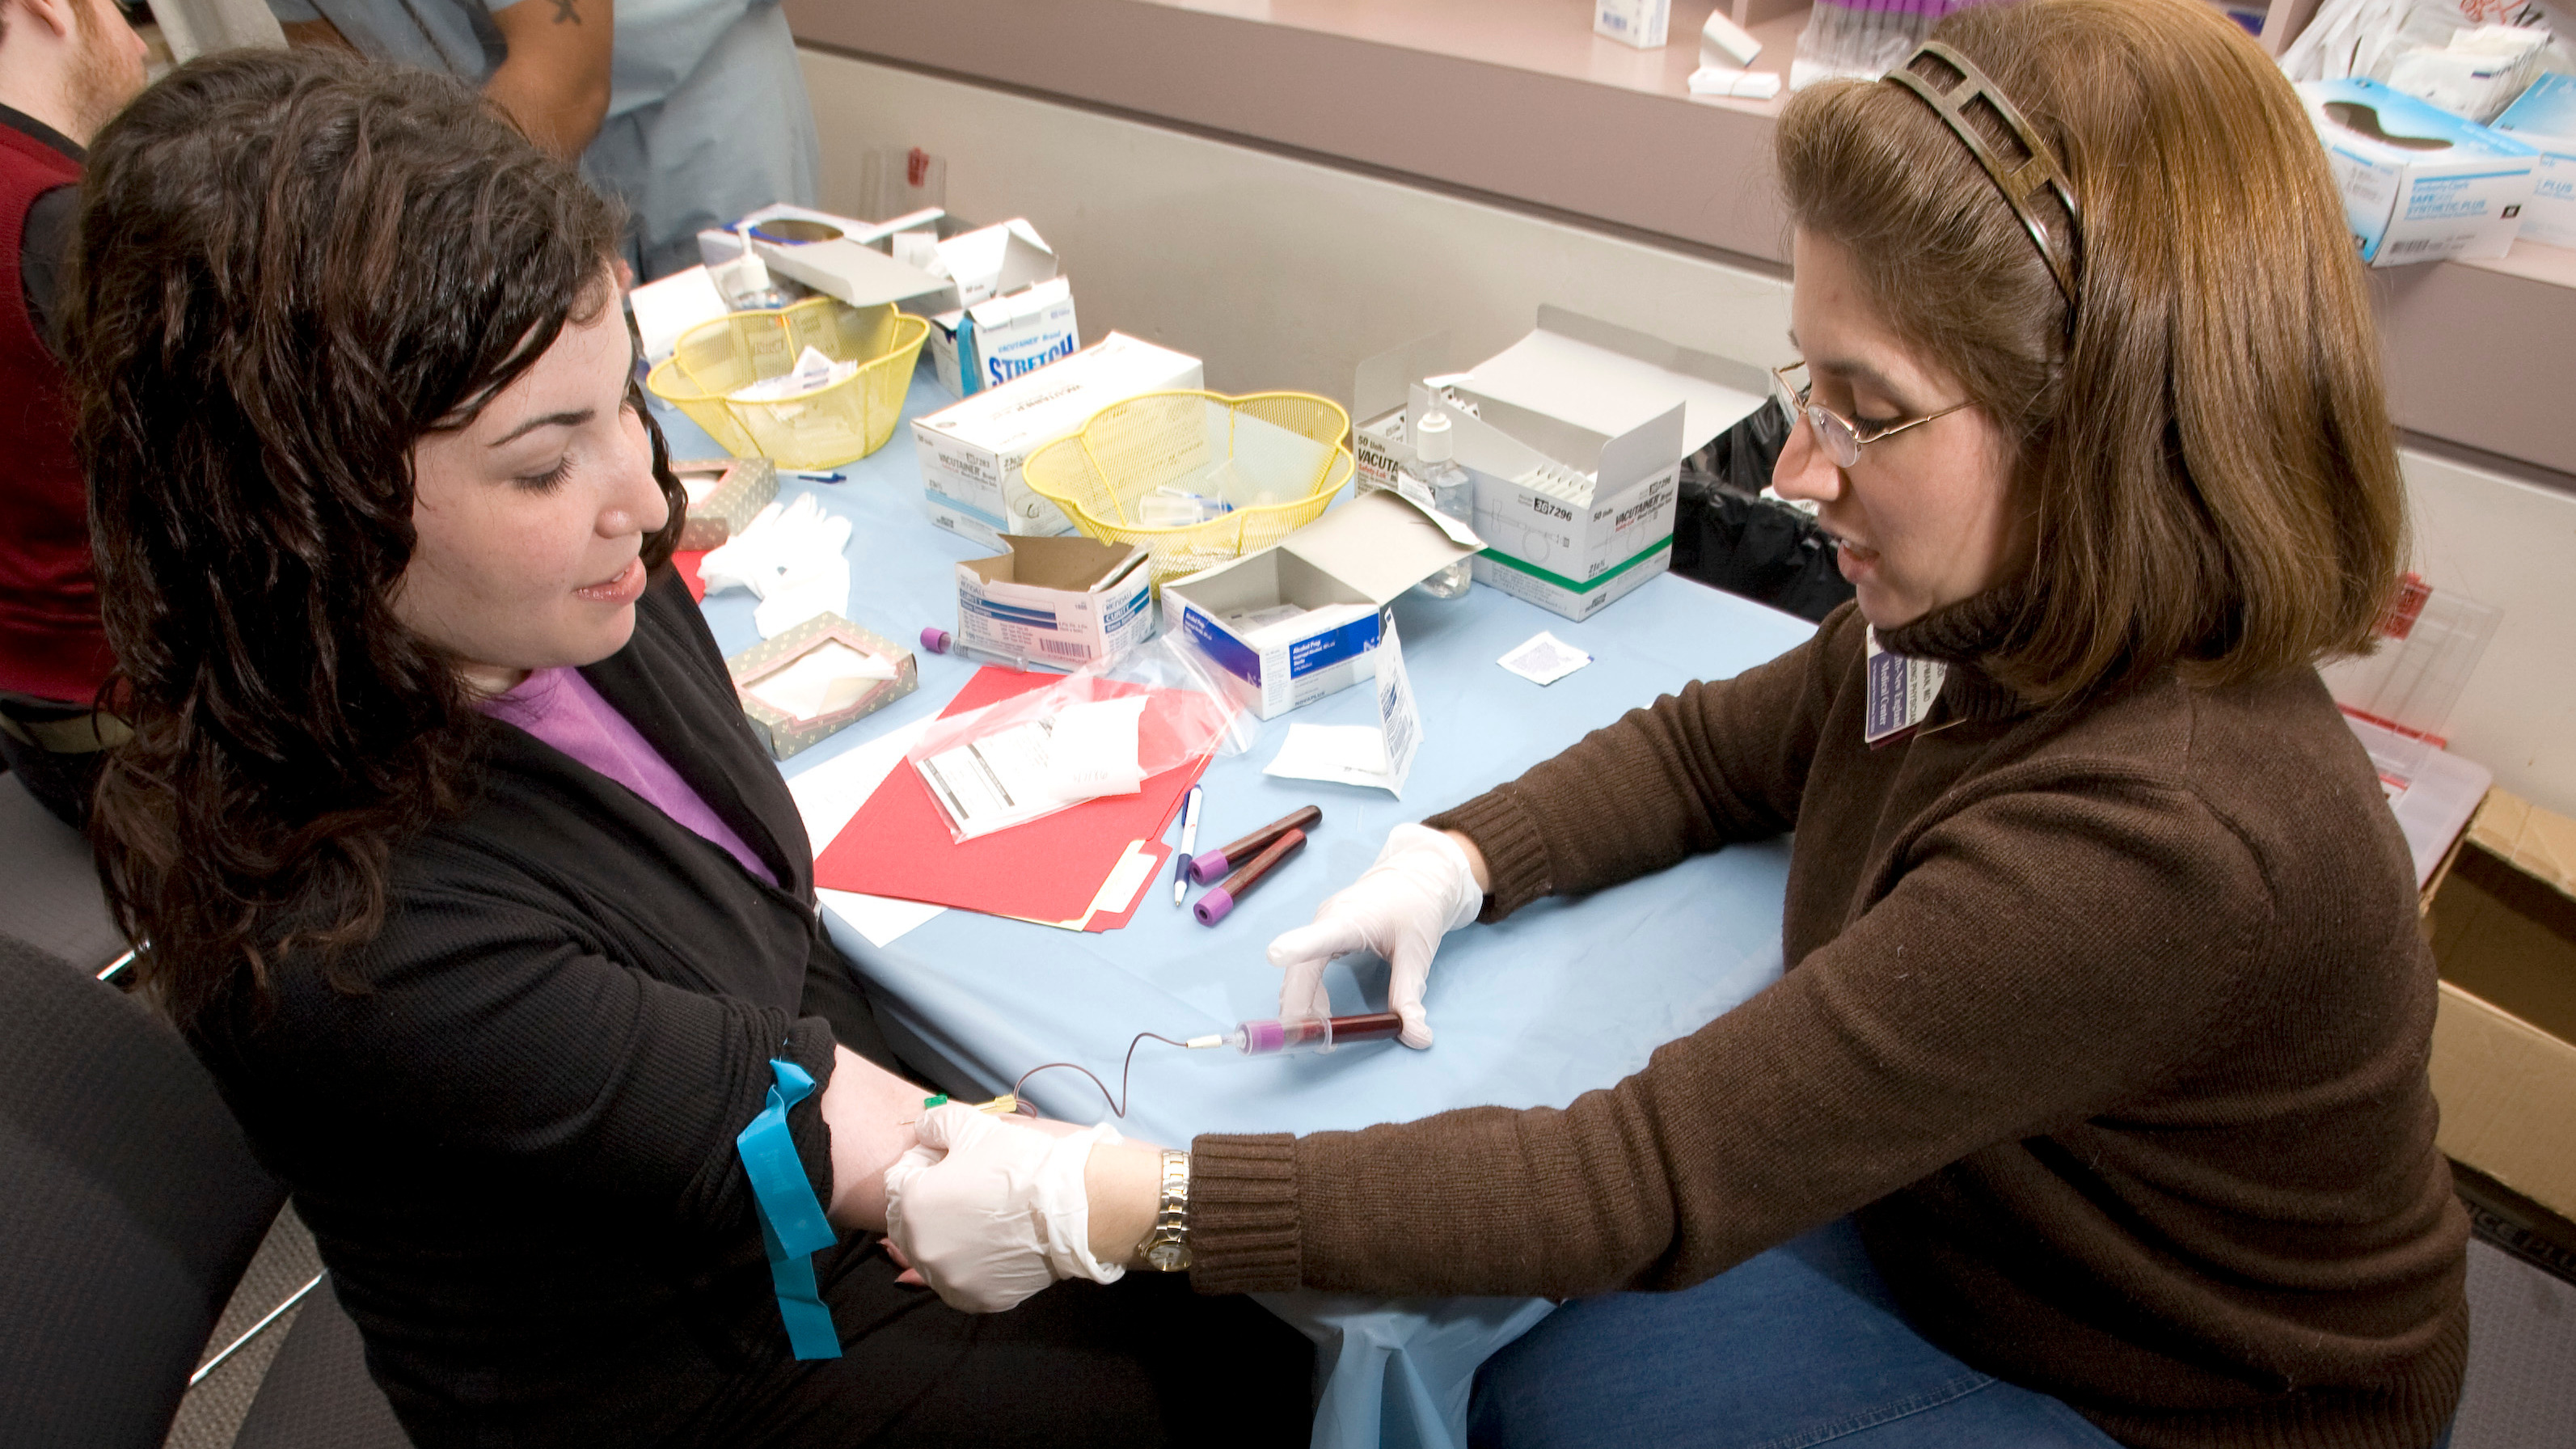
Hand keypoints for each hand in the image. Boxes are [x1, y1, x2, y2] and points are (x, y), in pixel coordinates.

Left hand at [881, 1104, 1124, 1312]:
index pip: (897, 1181)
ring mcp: (949, 1281)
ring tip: (981, 1218)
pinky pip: (961, 1280)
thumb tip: (923, 1129)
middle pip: (909, 1222)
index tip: (951, 1160)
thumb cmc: (1019, 1163)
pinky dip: (970, 1264)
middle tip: (965, 1190)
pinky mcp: (977, 1300)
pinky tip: (993, 1245)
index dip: (923, 1165)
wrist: (1073, 1206)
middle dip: (927, 1204)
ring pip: (933, 1255)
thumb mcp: (971, 1125)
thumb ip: (935, 1123)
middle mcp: (921, 1250)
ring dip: (946, 1236)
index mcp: (910, 1206)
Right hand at [1266, 823, 1482, 1047]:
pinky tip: (1320, 1019)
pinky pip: (1306, 970)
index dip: (1297, 946)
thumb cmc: (1416, 908)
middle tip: (1312, 1044)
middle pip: (1301, 968)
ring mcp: (1320, 927)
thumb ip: (1411, 995)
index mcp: (1351, 919)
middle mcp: (1326, 921)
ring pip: (1299, 972)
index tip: (1274, 955)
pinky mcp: (1322, 935)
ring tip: (1321, 1040)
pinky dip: (1309, 996)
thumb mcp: (1418, 953)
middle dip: (1299, 1007)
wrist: (1414, 877)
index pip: (1321, 936)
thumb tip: (1416, 1038)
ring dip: (1302, 1006)